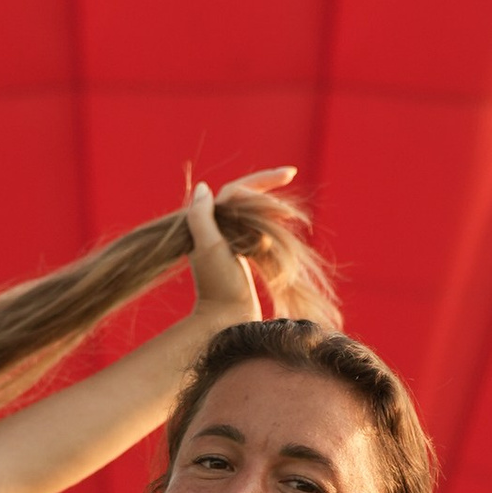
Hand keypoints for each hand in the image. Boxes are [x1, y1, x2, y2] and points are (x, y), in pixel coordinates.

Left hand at [185, 166, 297, 326]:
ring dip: (269, 204)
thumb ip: (201, 218)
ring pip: (250, 211)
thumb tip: (204, 188)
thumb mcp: (209, 250)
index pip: (233, 192)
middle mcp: (213, 229)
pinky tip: (283, 219)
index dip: (258, 182)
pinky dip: (269, 221)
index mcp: (205, 224)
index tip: (286, 177)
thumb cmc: (219, 287)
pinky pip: (255, 228)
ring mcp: (227, 241)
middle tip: (290, 172)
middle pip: (241, 197)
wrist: (227, 319)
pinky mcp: (239, 253)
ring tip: (288, 208)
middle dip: (265, 184)